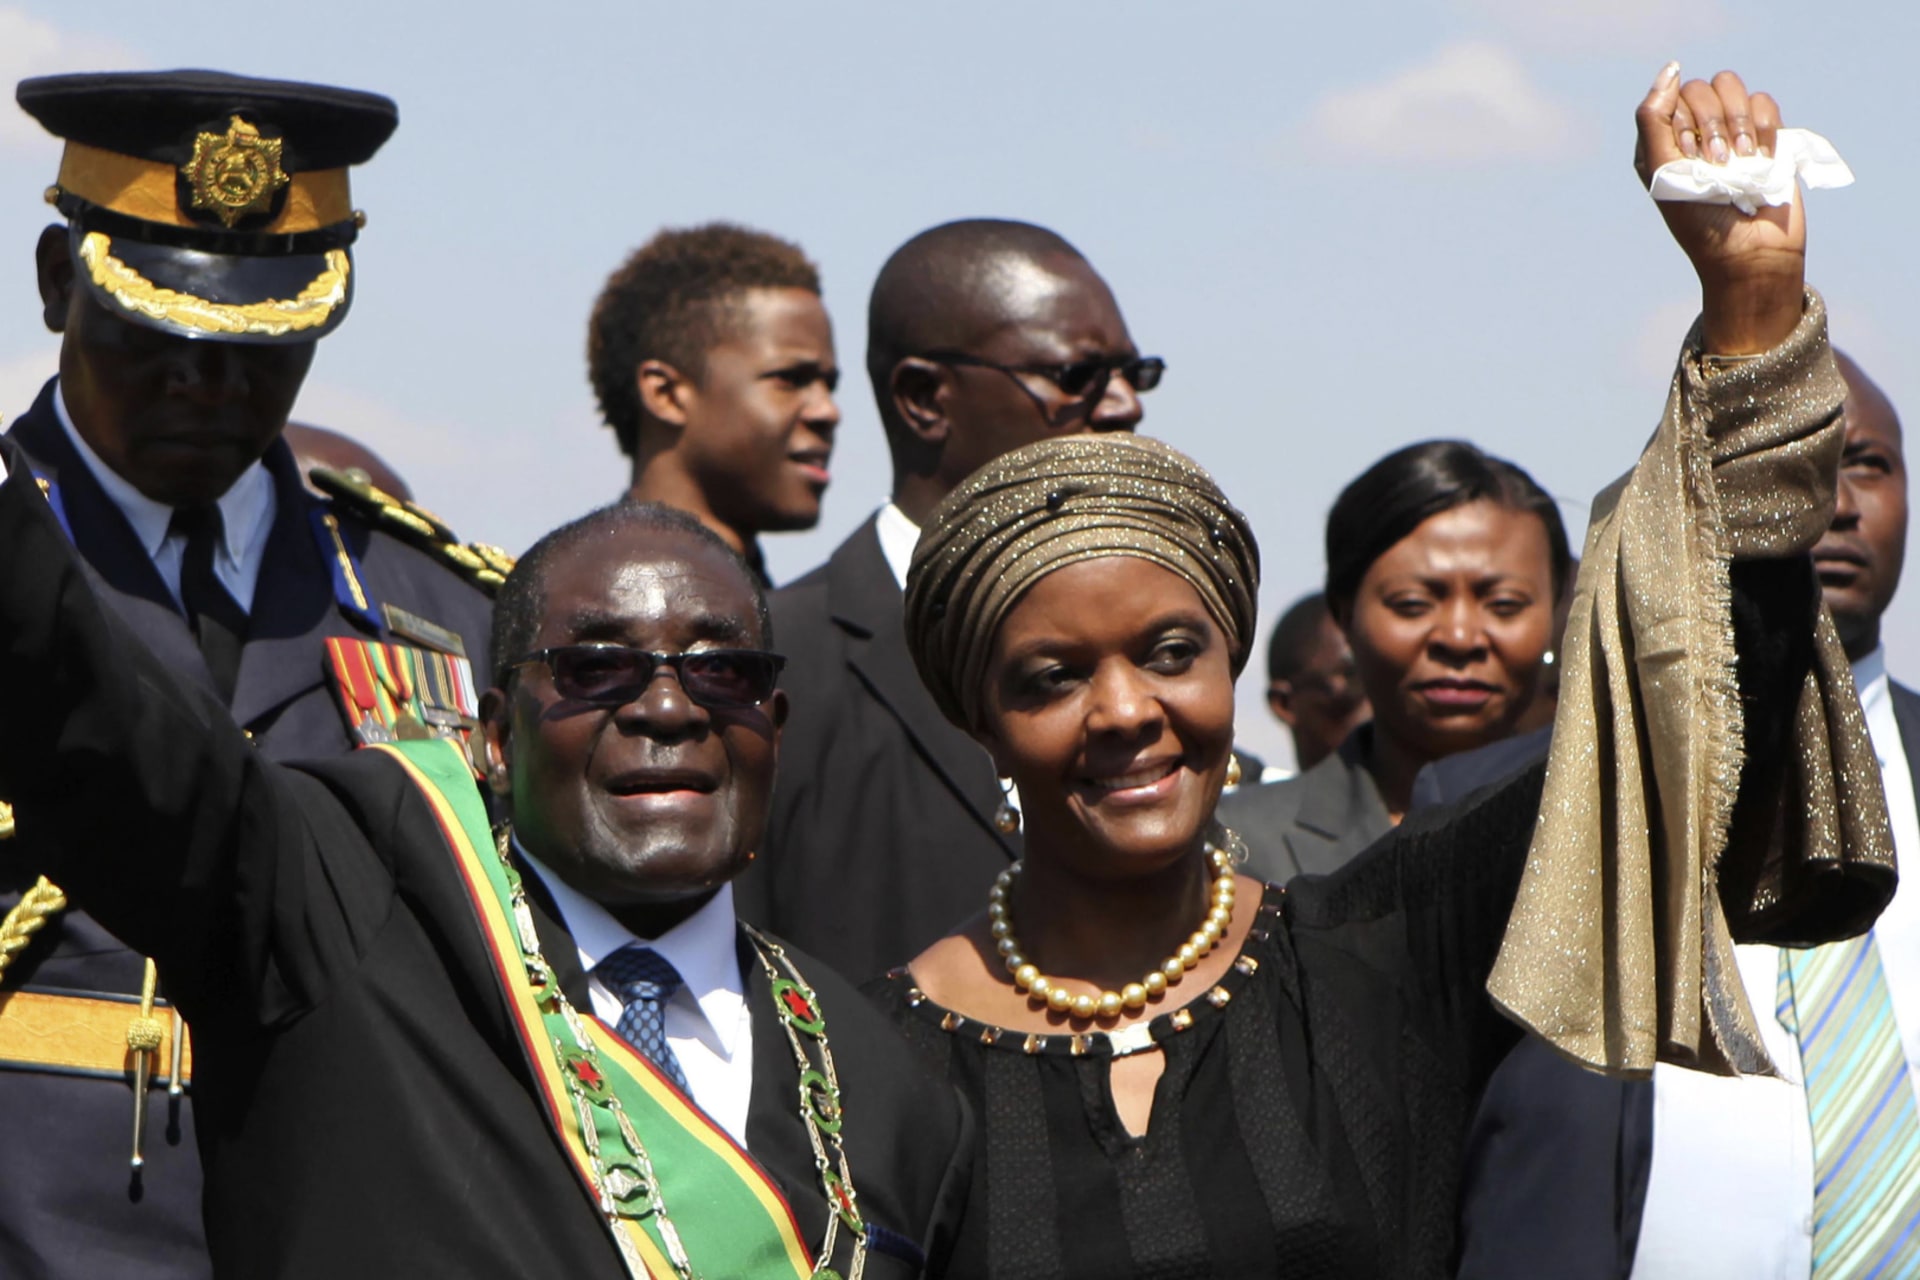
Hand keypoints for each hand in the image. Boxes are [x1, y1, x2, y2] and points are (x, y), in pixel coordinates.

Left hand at [1634, 64, 1805, 354]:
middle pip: (1703, 87)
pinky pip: (1764, 102)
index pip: (1670, 96)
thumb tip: (1671, 69)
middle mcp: (1695, 132)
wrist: (1750, 252)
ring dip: (1739, 124)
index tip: (1690, 161)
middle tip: (1718, 166)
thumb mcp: (1662, 173)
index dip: (1683, 124)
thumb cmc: (1700, 221)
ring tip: (1742, 163)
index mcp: (1662, 141)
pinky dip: (1764, 128)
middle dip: (1713, 126)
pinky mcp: (1764, 134)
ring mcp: (1730, 131)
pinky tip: (1762, 159)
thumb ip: (1653, 119)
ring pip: (1734, 87)